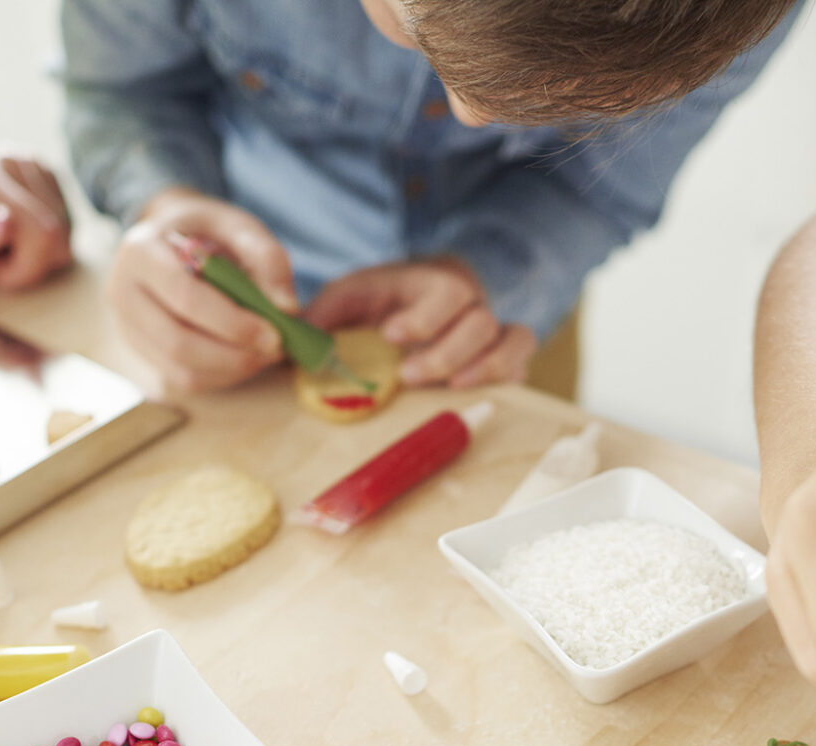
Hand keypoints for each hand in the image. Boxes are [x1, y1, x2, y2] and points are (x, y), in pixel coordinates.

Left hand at [0, 150, 73, 289]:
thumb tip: (5, 219)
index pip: (36, 234)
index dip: (19, 271)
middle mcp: (6, 160)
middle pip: (55, 233)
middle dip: (30, 265)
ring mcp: (28, 160)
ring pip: (66, 229)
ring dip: (37, 253)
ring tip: (0, 249)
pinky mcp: (45, 169)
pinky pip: (69, 220)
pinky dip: (46, 241)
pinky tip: (17, 237)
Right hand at [108, 188, 295, 393]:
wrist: (168, 236)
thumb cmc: (206, 231)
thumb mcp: (237, 226)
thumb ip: (266, 258)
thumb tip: (286, 308)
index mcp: (140, 251)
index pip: (185, 298)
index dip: (232, 323)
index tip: (275, 334)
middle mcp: (121, 291)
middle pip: (178, 342)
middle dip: (233, 354)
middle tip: (276, 350)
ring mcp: (126, 326)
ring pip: (179, 369)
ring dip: (230, 370)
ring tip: (264, 355)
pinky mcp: (140, 350)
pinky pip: (181, 378)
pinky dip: (220, 376)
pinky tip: (244, 360)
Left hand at [306, 259, 534, 387]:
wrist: (424, 297)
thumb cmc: (382, 302)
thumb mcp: (348, 298)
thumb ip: (323, 316)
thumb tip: (292, 344)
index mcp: (430, 283)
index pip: (443, 292)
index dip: (423, 317)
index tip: (390, 335)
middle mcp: (468, 302)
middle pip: (480, 321)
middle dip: (446, 352)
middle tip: (409, 375)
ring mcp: (491, 328)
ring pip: (513, 339)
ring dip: (484, 368)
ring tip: (450, 389)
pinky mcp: (505, 354)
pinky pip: (522, 361)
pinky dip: (506, 377)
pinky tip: (472, 393)